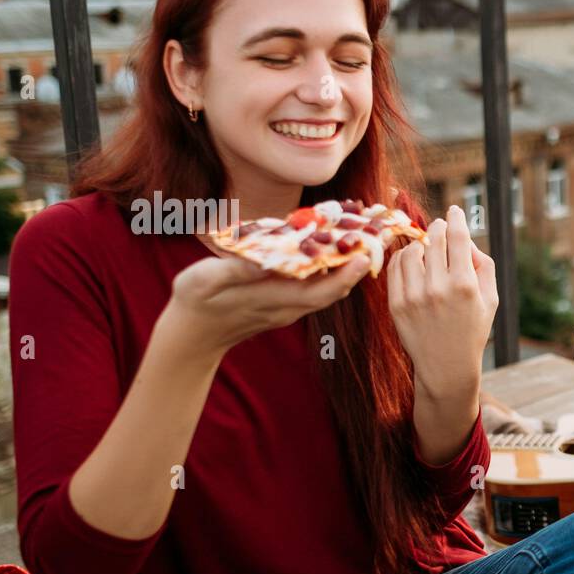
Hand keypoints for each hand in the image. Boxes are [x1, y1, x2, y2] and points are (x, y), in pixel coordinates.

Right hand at [166, 250, 371, 358]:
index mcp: (274, 300)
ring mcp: (289, 307)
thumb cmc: (194, 303)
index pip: (321, 290)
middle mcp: (289, 306)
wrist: (192, 336)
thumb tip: (265, 260)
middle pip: (335, 288)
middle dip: (359, 264)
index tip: (367, 253)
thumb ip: (236, 271)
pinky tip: (338, 250)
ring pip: (329, 288)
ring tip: (369, 238)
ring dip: (350, 266)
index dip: (346, 274)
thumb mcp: (205, 280)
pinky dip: (332, 270)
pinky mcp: (285, 304)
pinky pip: (317, 287)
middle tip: (382, 237)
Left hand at [387, 205, 497, 400]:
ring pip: (412, 250)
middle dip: (439, 228)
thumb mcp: (490, 299)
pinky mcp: (396, 304)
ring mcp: (414, 296)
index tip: (454, 210)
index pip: (457, 237)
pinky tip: (413, 261)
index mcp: (464, 285)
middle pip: (434, 239)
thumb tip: (465, 239)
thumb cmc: (472, 330)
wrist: (447, 367)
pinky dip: (403, 257)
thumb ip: (483, 264)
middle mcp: (438, 288)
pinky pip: (395, 267)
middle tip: (441, 227)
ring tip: (428, 248)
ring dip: (421, 243)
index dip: (456, 218)